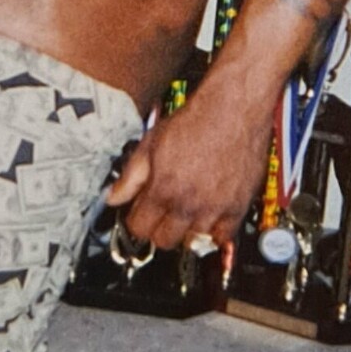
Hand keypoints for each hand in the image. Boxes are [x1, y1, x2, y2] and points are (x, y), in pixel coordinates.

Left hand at [106, 77, 272, 250]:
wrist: (233, 109)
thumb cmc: (196, 121)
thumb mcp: (151, 143)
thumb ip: (130, 176)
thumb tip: (112, 197)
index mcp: (163, 189)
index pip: (139, 228)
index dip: (136, 221)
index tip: (140, 214)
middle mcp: (188, 203)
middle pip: (164, 241)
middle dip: (157, 229)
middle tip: (161, 214)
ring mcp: (214, 208)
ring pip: (192, 241)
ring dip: (186, 230)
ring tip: (185, 210)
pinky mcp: (237, 207)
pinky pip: (223, 237)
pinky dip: (214, 231)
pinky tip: (208, 215)